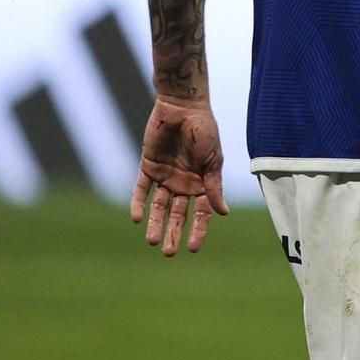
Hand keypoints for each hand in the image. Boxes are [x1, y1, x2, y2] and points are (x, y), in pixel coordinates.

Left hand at [130, 95, 228, 256]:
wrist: (183, 106)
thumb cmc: (204, 130)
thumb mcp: (213, 160)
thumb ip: (214, 186)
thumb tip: (223, 213)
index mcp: (202, 183)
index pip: (201, 213)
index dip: (198, 230)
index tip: (193, 248)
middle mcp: (183, 184)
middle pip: (178, 214)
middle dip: (174, 232)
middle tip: (168, 252)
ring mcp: (165, 177)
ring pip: (159, 206)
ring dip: (156, 223)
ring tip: (152, 241)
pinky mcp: (148, 167)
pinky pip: (141, 189)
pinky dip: (138, 203)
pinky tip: (137, 218)